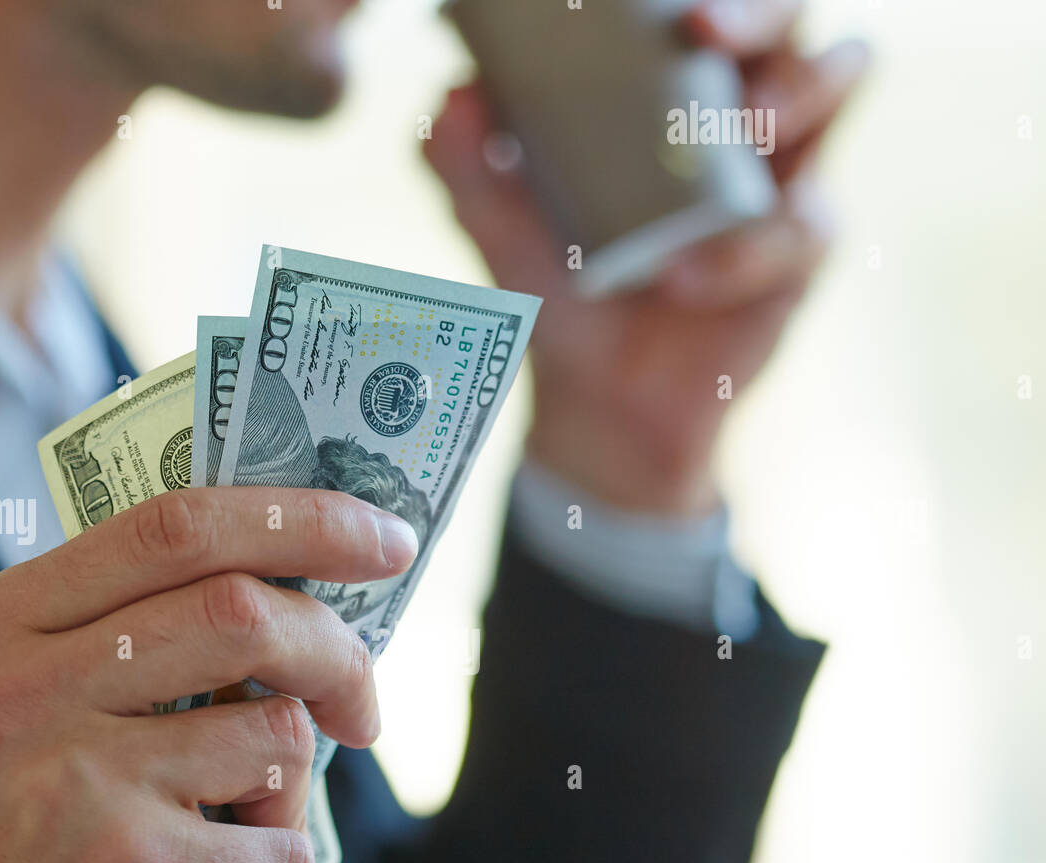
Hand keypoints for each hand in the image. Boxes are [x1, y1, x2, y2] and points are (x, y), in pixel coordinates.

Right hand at [0, 489, 417, 862]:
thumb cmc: (63, 860)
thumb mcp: (65, 729)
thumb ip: (156, 646)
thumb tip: (324, 577)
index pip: (168, 528)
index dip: (299, 518)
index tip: (386, 537)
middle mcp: (9, 699)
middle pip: (240, 611)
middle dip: (337, 651)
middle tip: (366, 703)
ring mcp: (68, 788)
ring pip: (275, 731)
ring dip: (287, 791)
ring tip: (224, 838)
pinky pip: (284, 847)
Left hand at [427, 0, 868, 515]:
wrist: (596, 394)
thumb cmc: (560, 285)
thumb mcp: (500, 225)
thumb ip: (466, 165)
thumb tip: (451, 100)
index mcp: (674, 75)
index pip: (710, 0)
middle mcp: (740, 101)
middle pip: (790, 9)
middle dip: (761, 6)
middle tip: (705, 28)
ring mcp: (785, 165)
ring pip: (842, 75)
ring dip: (796, 92)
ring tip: (742, 130)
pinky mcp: (805, 245)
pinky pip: (804, 225)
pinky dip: (744, 251)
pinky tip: (684, 280)